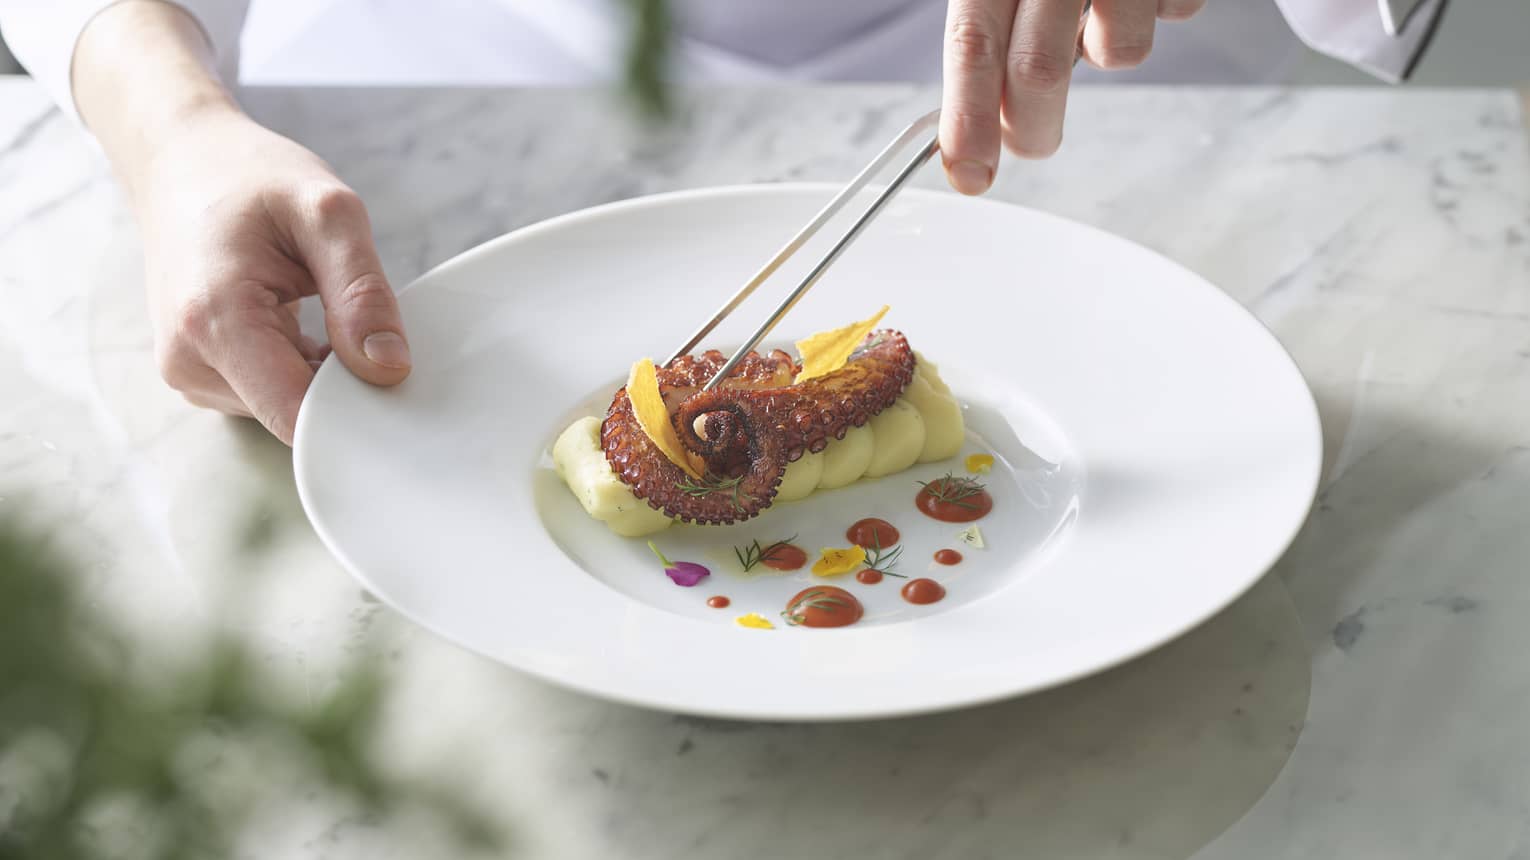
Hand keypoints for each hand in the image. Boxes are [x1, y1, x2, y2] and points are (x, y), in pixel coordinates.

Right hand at [136, 108, 410, 443]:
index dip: (355, 409)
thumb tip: (389, 369)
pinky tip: (304, 326)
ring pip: (286, 409)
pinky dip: (301, 371)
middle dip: (344, 387)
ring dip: (322, 376)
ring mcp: (189, 373)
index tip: (391, 376)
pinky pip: (270, 396)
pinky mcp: (200, 374)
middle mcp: (190, 361)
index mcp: (216, 321)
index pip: (298, 417)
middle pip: (295, 417)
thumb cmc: (250, 178)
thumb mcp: (327, 212)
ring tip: (319, 311)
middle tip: (361, 323)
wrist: (180, 162)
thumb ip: (362, 292)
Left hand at [939, 0, 1205, 192]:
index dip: (968, 118)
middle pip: (1040, 69)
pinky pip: (1175, 12)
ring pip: (1119, 53)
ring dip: (1108, 46)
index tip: (968, 175)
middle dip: (1034, 126)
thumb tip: (979, 121)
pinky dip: (1159, 5)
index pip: (973, 42)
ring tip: (1104, 0)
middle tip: (1031, 142)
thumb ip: (993, 29)